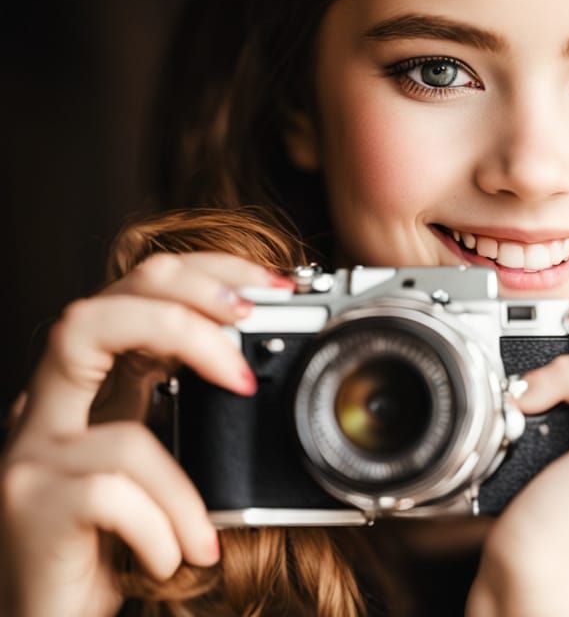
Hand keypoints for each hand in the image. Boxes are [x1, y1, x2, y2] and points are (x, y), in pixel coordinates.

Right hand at [0, 252, 279, 616]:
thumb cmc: (105, 539)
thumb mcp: (147, 456)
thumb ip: (171, 401)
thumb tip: (252, 359)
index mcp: (86, 383)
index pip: (134, 290)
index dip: (204, 274)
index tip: (273, 285)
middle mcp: (45, 409)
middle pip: (93, 316)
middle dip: (184, 319)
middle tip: (246, 359)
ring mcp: (32, 457)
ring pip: (116, 426)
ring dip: (183, 486)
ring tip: (206, 532)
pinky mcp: (32, 508)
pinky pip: (115, 496)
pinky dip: (164, 527)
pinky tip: (175, 558)